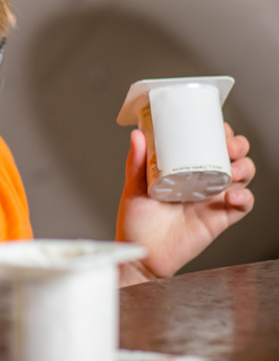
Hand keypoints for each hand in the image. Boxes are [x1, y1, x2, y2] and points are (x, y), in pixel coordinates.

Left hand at [116, 124, 254, 282]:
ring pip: (242, 177)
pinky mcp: (220, 219)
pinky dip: (245, 198)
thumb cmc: (137, 221)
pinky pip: (243, 205)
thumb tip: (137, 135)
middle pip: (232, 157)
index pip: (208, 145)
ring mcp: (213, 199)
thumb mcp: (134, 187)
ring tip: (233, 169)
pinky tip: (232, 195)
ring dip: (244, 168)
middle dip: (237, 146)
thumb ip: (136, 163)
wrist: (142, 253)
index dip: (219, 133)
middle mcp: (203, 182)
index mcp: (185, 169)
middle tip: (229, 145)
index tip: (218, 125)